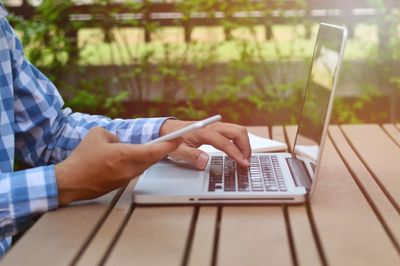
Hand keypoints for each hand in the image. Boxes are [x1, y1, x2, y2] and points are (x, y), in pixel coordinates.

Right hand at [55, 127, 180, 204]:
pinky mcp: (120, 184)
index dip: (169, 145)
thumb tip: (119, 140)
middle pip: (152, 159)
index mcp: (124, 155)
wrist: (70, 182)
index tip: (178, 140)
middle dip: (160, 150)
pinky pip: (133, 172)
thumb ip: (113, 134)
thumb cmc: (82, 159)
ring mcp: (125, 179)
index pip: (154, 151)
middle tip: (168, 142)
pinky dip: (136, 164)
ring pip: (143, 166)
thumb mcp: (97, 134)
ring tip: (146, 149)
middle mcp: (128, 169)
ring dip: (147, 158)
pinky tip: (128, 159)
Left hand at [160, 119, 250, 168]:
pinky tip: (238, 151)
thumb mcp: (178, 150)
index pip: (225, 142)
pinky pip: (234, 132)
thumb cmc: (173, 139)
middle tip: (245, 162)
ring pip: (238, 130)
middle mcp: (213, 126)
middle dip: (245, 147)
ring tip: (243, 158)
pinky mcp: (218, 128)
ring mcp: (217, 126)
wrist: (169, 129)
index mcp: (204, 132)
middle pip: (238, 132)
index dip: (236, 154)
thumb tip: (204, 161)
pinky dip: (240, 141)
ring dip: (244, 143)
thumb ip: (191, 155)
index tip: (243, 164)